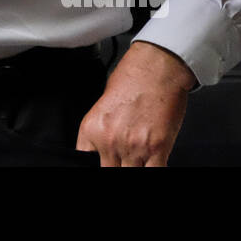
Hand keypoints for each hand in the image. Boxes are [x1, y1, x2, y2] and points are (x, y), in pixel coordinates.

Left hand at [75, 41, 194, 165]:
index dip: (95, 164)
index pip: (84, 162)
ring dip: (134, 168)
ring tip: (137, 159)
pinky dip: (152, 170)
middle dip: (116, 166)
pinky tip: (151, 163)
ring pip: (130, 174)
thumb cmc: (132, 79)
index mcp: (92, 129)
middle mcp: (110, 141)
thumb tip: (102, 150)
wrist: (157, 67)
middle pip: (108, 172)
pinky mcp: (157, 148)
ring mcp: (134, 147)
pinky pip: (154, 172)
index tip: (102, 161)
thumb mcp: (102, 105)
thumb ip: (101, 131)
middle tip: (122, 159)